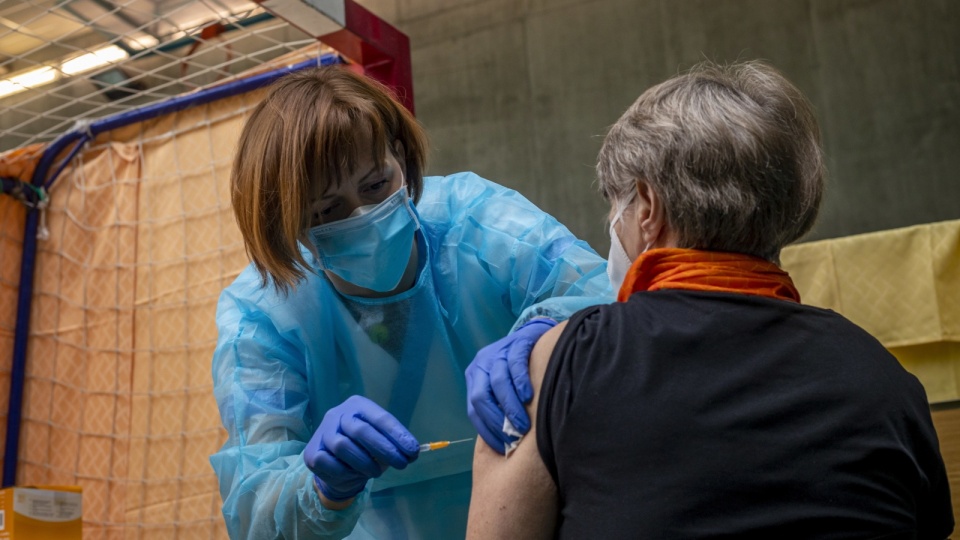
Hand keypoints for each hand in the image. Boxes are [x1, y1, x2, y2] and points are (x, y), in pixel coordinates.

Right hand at [304, 395, 419, 501]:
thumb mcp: (380, 441)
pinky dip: (346, 472)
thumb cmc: (363, 447)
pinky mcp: (312, 453)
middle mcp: (337, 414)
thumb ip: (393, 444)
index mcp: (357, 405)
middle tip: (402, 464)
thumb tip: (412, 452)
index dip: (398, 435)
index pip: (380, 418)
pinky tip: (354, 474)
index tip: (413, 451)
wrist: (335, 465)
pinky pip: (330, 463)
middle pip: (361, 430)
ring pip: (344, 447)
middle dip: (385, 449)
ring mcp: (323, 432)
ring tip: (376, 472)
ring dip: (365, 463)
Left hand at [466, 318, 556, 453]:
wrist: (535, 336)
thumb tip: (504, 442)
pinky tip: (528, 397)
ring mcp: (497, 352)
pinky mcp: (516, 343)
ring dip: (510, 407)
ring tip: (523, 426)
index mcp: (475, 377)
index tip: (503, 447)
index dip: (487, 430)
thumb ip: (499, 406)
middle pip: (481, 397)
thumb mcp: (504, 387)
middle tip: (515, 437)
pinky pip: (515, 365)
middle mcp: (481, 364)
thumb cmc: (520, 369)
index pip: (473, 410)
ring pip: (497, 383)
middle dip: (497, 421)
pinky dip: (520, 383)